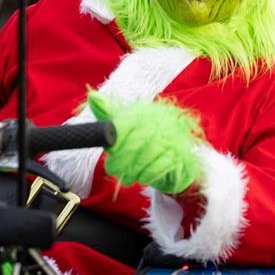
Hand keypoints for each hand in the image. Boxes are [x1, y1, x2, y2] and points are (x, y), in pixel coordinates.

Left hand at [88, 90, 202, 194]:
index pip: (127, 123)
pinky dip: (148, 174)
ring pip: (148, 154)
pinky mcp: (181, 154)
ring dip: (134, 170)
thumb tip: (93, 96)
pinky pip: (162, 165)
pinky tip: (142, 178)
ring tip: (127, 178)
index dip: (117, 139)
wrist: (174, 155)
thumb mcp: (124, 125)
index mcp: (144, 112)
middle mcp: (160, 121)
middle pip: (136, 141)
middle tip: (113, 170)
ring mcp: (172, 137)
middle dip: (121, 160)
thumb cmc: (143, 139)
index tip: (111, 151)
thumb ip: (108, 113)